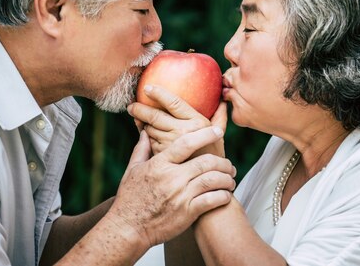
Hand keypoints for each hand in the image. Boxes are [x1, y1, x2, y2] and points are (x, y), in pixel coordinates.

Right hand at [106, 127, 235, 248]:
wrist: (129, 228)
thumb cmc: (130, 199)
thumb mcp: (132, 170)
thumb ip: (142, 149)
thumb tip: (146, 131)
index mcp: (160, 164)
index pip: (186, 144)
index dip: (205, 135)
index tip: (217, 132)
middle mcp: (172, 178)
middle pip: (206, 162)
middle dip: (222, 162)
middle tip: (229, 165)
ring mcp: (181, 195)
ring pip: (213, 180)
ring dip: (226, 179)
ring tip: (230, 180)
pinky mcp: (188, 212)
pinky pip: (212, 200)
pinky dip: (223, 196)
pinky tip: (225, 195)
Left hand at [127, 85, 226, 156]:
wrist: (207, 183)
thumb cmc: (213, 156)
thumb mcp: (219, 136)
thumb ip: (220, 117)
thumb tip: (224, 100)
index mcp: (196, 122)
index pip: (173, 103)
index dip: (159, 93)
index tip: (147, 88)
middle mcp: (183, 131)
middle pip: (155, 116)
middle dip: (140, 109)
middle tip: (132, 106)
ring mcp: (171, 145)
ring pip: (149, 129)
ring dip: (142, 124)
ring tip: (138, 119)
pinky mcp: (162, 155)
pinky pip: (149, 142)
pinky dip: (146, 137)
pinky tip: (146, 134)